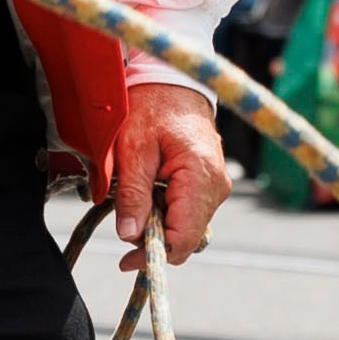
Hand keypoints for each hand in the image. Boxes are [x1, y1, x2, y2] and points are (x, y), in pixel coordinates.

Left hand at [111, 82, 229, 269]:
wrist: (172, 78)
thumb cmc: (151, 105)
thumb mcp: (132, 148)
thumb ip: (132, 194)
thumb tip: (130, 236)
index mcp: (201, 177)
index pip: (184, 238)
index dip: (154, 255)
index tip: (125, 261)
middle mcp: (216, 186)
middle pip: (187, 237)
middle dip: (154, 240)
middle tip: (122, 229)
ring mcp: (216, 185)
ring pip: (187, 226)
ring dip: (158, 225)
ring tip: (132, 204)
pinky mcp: (208, 182)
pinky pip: (188, 211)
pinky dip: (166, 212)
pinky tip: (146, 197)